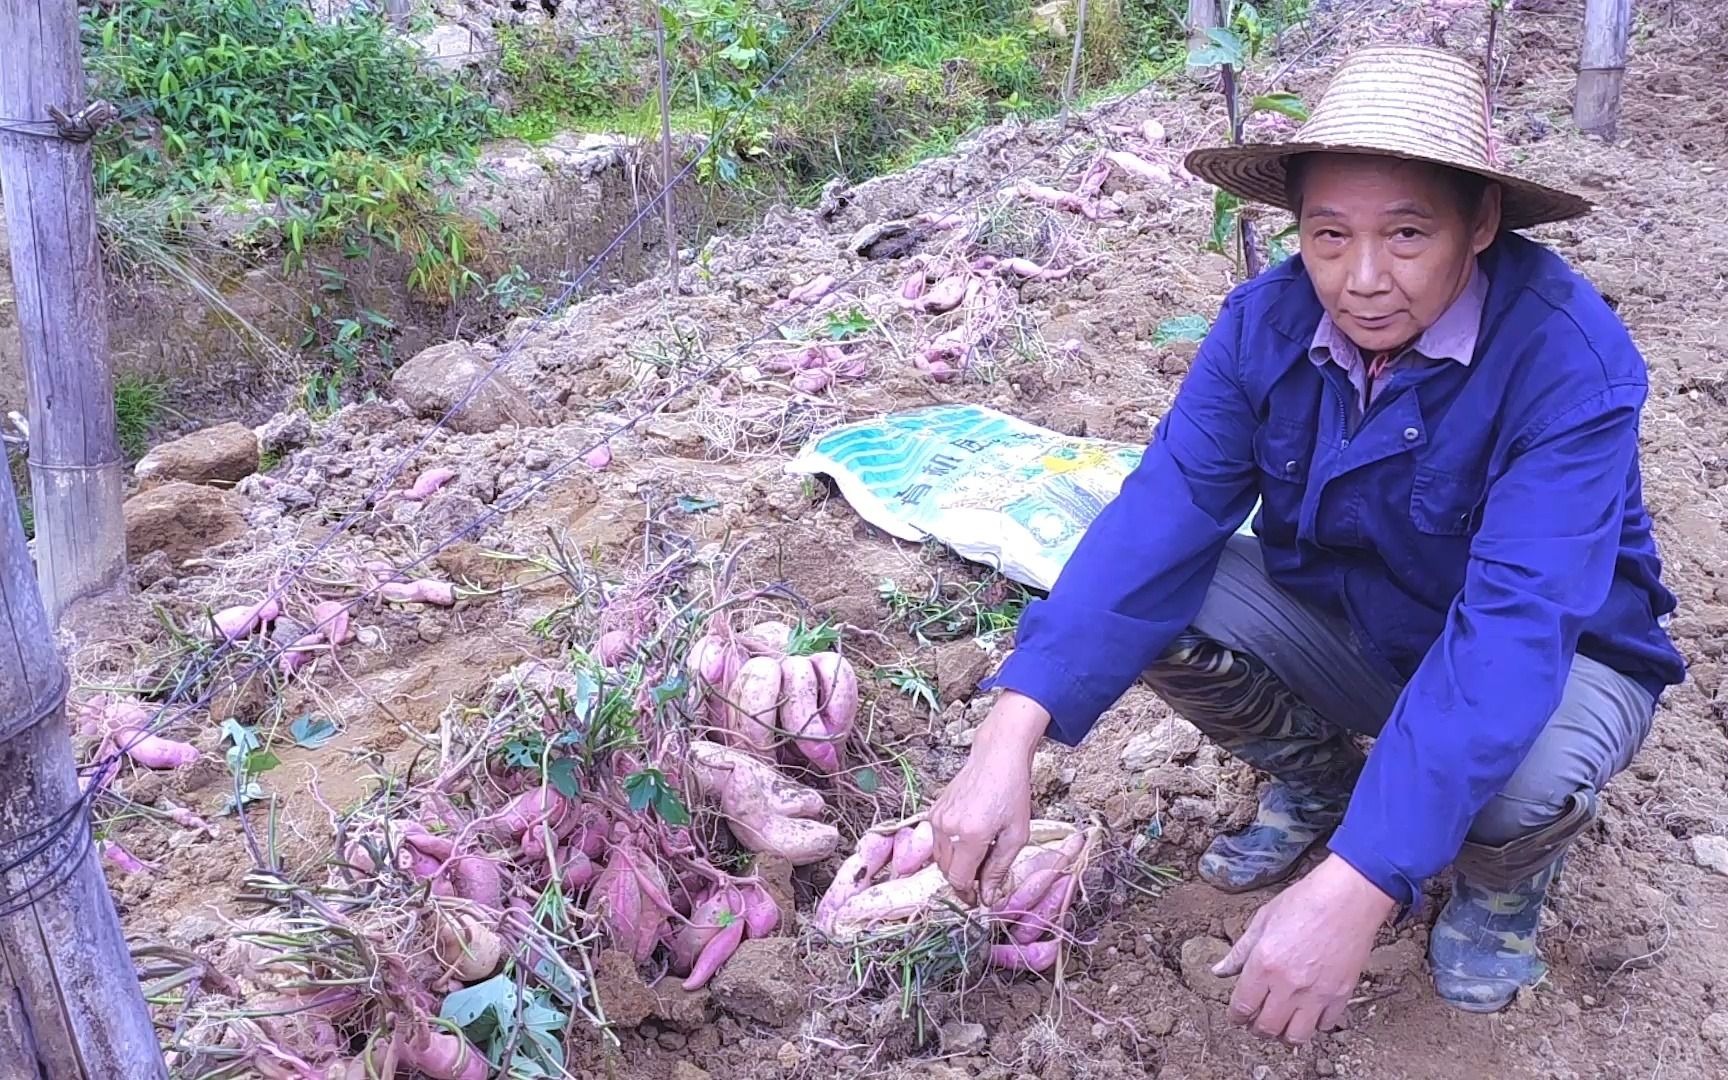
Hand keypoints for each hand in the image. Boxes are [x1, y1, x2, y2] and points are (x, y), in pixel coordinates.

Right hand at [930, 692, 1047, 905]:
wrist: (997, 758)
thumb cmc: (1012, 793)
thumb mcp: (1016, 835)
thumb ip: (999, 869)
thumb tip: (988, 898)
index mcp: (970, 835)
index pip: (959, 879)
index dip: (968, 893)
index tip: (977, 898)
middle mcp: (948, 827)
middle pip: (946, 871)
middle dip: (962, 880)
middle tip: (982, 878)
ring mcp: (937, 818)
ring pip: (939, 858)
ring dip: (955, 864)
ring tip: (978, 855)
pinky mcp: (933, 810)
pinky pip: (936, 841)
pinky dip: (950, 847)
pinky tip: (968, 838)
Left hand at [1212, 854, 1395, 1044]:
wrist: (1348, 898)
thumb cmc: (1305, 902)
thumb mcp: (1262, 921)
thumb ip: (1240, 952)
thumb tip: (1220, 970)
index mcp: (1264, 964)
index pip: (1243, 1007)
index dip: (1236, 1017)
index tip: (1237, 1017)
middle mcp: (1288, 985)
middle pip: (1266, 1027)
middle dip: (1257, 1028)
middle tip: (1257, 1022)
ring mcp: (1316, 993)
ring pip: (1296, 1036)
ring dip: (1285, 1034)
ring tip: (1282, 1024)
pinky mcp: (1340, 995)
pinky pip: (1324, 1025)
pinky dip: (1314, 1025)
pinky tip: (1309, 1012)